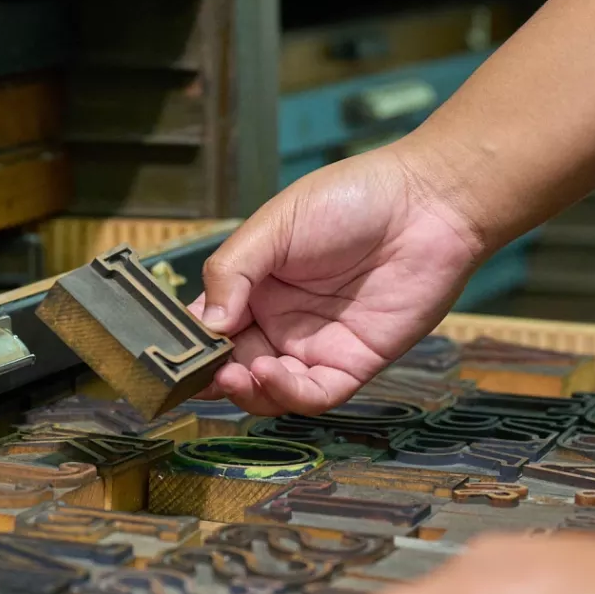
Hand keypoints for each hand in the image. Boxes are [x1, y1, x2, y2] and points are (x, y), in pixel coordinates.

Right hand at [191, 143, 485, 414]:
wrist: (427, 204)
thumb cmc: (350, 199)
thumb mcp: (276, 224)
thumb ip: (233, 270)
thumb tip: (209, 324)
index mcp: (253, 284)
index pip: (209, 323)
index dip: (188, 341)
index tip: (168, 352)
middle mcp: (278, 320)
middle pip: (233, 363)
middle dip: (213, 374)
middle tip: (202, 373)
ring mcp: (314, 345)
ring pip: (268, 389)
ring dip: (246, 390)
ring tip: (235, 376)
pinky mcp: (352, 363)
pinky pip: (314, 394)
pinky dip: (287, 394)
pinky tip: (269, 374)